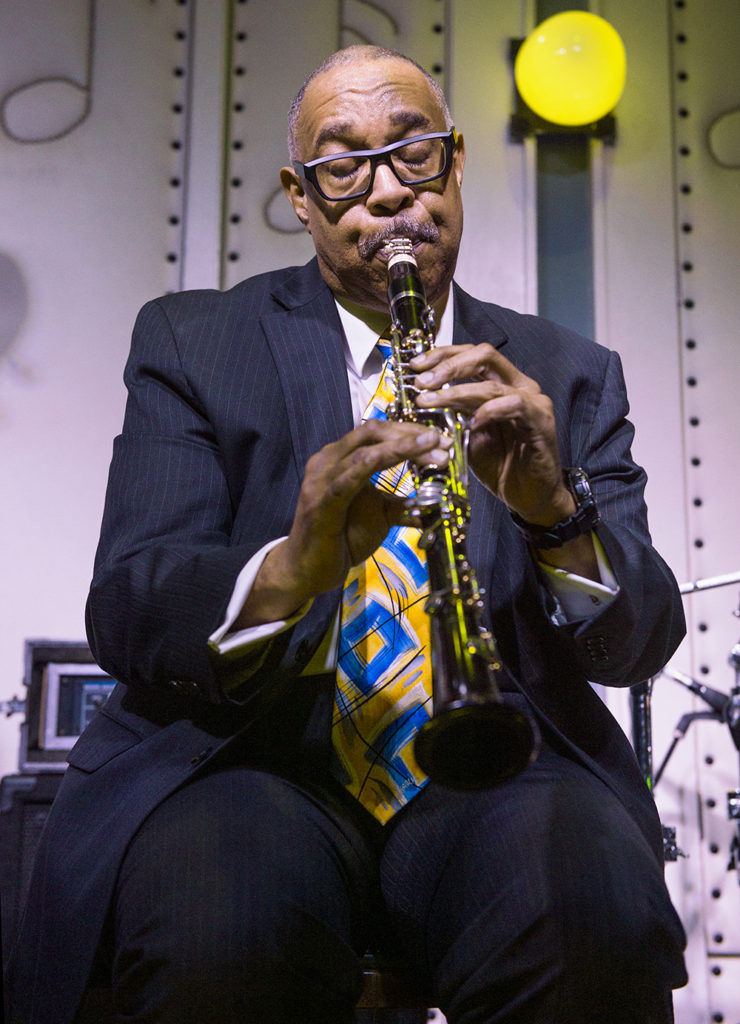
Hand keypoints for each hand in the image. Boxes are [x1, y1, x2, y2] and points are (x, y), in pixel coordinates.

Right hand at [237, 419, 451, 625]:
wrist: (308, 570)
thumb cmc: (340, 539)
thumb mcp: (380, 517)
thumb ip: (401, 503)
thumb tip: (434, 501)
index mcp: (341, 458)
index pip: (378, 433)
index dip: (411, 433)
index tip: (441, 443)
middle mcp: (328, 460)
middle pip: (373, 432)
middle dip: (410, 434)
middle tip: (441, 443)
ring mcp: (322, 479)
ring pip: (364, 451)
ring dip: (402, 447)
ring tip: (432, 447)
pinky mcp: (321, 502)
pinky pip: (348, 478)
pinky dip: (373, 465)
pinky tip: (393, 457)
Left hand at [411, 343, 574, 523]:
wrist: (529, 496)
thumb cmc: (501, 465)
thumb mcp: (467, 436)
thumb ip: (453, 414)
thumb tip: (423, 398)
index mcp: (501, 384)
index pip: (472, 355)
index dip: (443, 355)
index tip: (416, 365)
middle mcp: (519, 386)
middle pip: (484, 355)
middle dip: (448, 365)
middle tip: (421, 381)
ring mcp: (533, 402)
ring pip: (492, 384)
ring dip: (457, 392)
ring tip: (431, 401)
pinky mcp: (541, 421)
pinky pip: (515, 406)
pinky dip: (490, 411)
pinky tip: (472, 422)